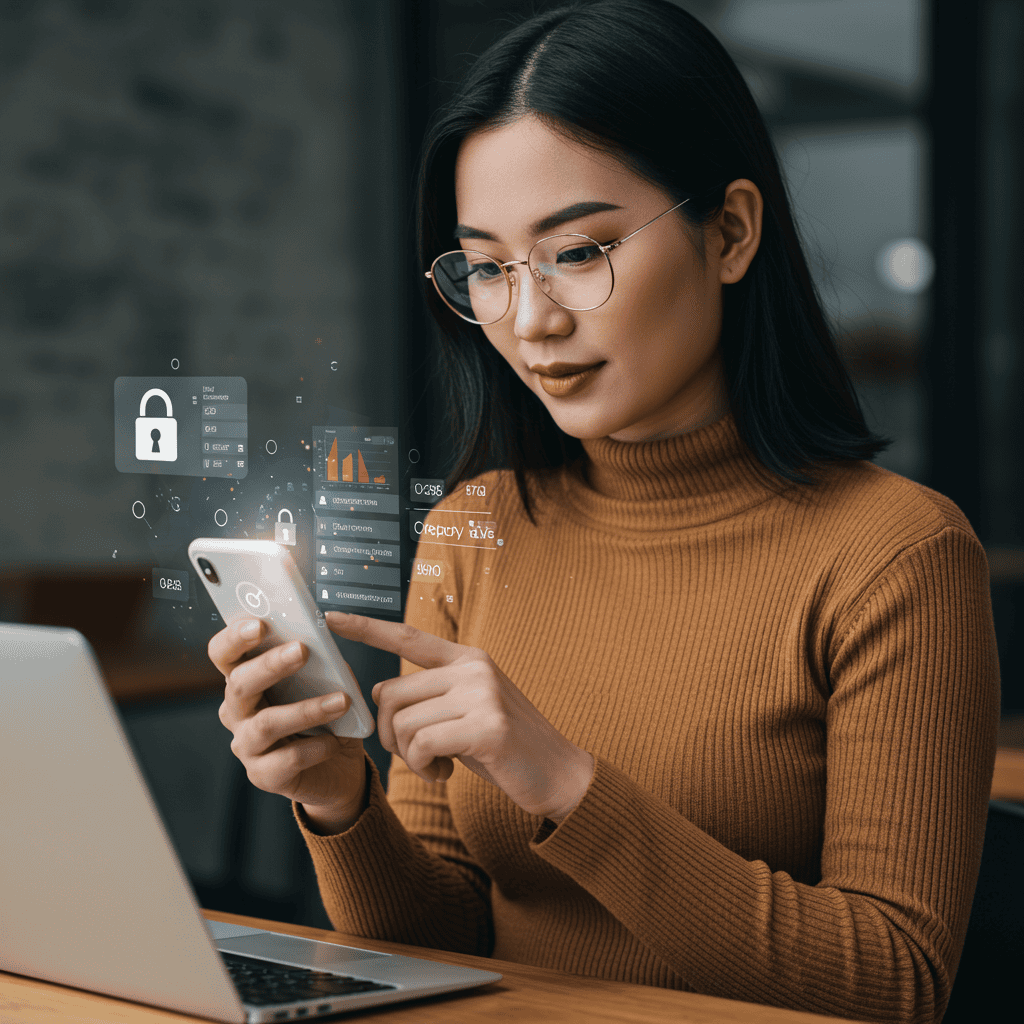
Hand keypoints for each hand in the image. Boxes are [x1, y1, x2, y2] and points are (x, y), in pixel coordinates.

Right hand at [209, 618, 368, 830]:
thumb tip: (327, 643)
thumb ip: (321, 663)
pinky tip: (333, 741)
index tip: (260, 624)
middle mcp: (237, 712)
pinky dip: (314, 747)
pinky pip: (286, 760)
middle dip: (270, 664)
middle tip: (302, 650)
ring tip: (341, 701)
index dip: (235, 637)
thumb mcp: (325, 684)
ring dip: (306, 709)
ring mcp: (247, 746)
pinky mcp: (263, 776)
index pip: (224, 654)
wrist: (338, 768)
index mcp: (246, 680)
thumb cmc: (325, 717)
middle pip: (239, 684)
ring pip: (266, 723)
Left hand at [326, 612, 594, 822]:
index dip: (367, 627)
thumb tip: (380, 695)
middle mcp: (473, 668)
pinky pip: (422, 745)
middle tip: (416, 756)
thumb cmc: (504, 747)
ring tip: (437, 766)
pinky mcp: (487, 726)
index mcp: (467, 658)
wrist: (559, 774)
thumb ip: (431, 695)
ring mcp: (482, 694)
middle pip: (391, 694)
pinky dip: (424, 767)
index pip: (408, 637)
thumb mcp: (467, 710)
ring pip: (403, 722)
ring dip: (410, 756)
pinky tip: (446, 774)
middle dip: (391, 733)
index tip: (330, 617)